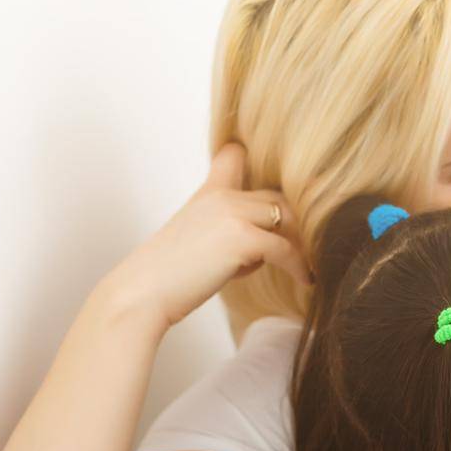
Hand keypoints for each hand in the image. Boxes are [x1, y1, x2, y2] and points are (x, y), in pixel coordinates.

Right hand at [101, 144, 310, 329]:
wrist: (142, 294)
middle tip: (305, 251)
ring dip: (301, 244)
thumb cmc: (171, 277)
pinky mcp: (242, 238)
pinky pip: (286, 249)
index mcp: (208, 193)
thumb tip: (268, 249)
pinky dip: (299, 266)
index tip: (282, 178)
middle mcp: (221, 196)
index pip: (234, 157)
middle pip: (277, 197)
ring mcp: (232, 213)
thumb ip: (229, 232)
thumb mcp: (199, 241)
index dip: (258, 163)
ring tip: (307, 266)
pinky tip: (306, 281)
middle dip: (295, 224)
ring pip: (288, 219)